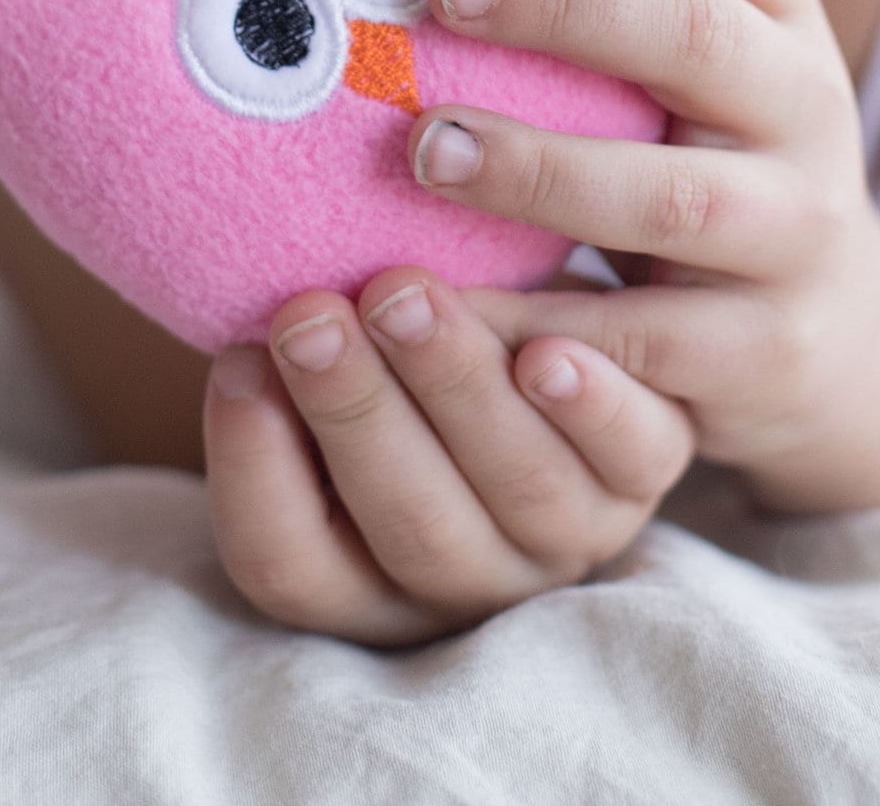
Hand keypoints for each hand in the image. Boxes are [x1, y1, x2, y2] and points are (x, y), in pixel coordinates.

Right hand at [202, 264, 694, 646]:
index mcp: (362, 583)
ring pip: (518, 487)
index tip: (235, 362)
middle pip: (411, 527)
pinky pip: (630, 454)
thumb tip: (238, 334)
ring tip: (401, 296)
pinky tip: (547, 351)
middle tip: (310, 317)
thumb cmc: (382, 355)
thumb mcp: (323, 377)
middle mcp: (468, 582)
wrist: (510, 324)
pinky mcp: (644, 475)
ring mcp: (565, 537)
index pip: (289, 568)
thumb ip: (283, 372)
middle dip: (354, 414)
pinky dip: (591, 406)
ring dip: (456, 388)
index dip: (254, 473)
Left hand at [416, 0, 879, 513]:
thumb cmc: (703, 162)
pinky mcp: (769, 350)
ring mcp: (798, 233)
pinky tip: (463, 314)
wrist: (840, 341)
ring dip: (540, 170)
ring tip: (425, 151)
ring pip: (674, 198)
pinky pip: (650, 343)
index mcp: (776, 11)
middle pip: (695, 31)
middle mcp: (805, 107)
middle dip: (564, 3)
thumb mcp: (687, 69)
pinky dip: (553, 333)